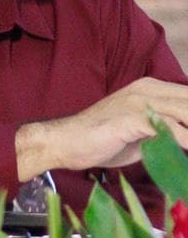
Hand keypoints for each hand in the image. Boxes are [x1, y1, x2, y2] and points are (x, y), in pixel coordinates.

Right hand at [16, 77, 187, 177]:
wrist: (62, 142)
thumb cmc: (100, 140)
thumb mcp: (142, 131)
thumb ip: (168, 129)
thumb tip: (184, 135)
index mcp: (151, 88)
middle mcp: (148, 89)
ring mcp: (140, 102)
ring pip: (186, 112)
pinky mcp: (133, 117)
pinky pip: (172, 129)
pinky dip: (186, 141)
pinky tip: (186, 149)